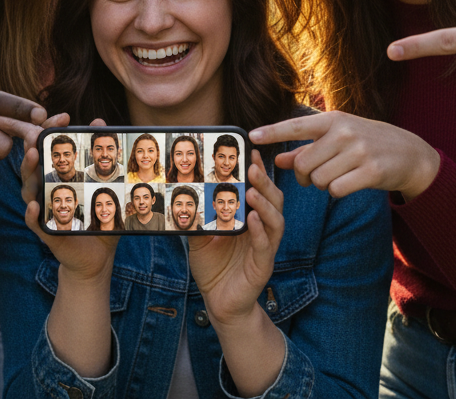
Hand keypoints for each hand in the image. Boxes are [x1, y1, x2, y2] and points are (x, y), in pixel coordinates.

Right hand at [21, 117, 117, 280]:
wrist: (95, 257)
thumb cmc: (96, 218)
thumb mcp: (101, 185)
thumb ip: (98, 155)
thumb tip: (99, 122)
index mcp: (56, 175)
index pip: (48, 146)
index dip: (51, 129)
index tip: (63, 116)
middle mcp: (44, 189)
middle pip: (34, 162)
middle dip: (33, 144)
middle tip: (37, 130)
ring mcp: (43, 209)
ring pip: (28, 187)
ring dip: (29, 170)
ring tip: (33, 156)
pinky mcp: (45, 231)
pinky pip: (34, 221)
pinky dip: (32, 213)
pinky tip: (35, 204)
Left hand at [188, 151, 283, 323]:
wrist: (219, 303)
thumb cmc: (214, 268)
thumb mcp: (200, 237)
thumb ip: (197, 217)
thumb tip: (180, 193)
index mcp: (249, 218)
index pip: (258, 189)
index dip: (258, 170)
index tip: (251, 150)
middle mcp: (262, 229)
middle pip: (272, 199)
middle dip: (264, 181)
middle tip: (253, 165)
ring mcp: (264, 247)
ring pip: (275, 220)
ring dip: (264, 203)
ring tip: (251, 190)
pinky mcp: (262, 265)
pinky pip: (266, 246)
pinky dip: (260, 231)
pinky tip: (252, 219)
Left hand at [252, 112, 438, 198]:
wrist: (409, 153)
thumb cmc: (367, 143)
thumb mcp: (338, 138)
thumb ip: (307, 149)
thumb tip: (277, 160)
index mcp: (333, 120)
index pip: (296, 126)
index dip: (272, 132)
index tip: (251, 136)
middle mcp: (344, 132)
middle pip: (304, 163)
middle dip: (305, 175)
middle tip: (315, 175)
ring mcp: (359, 151)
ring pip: (319, 179)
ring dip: (323, 185)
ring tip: (337, 175)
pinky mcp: (371, 171)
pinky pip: (337, 189)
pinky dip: (338, 191)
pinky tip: (350, 183)